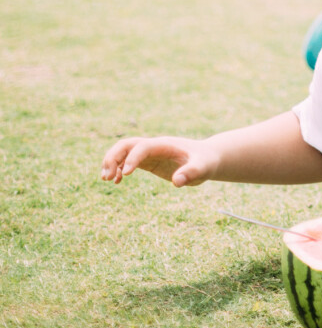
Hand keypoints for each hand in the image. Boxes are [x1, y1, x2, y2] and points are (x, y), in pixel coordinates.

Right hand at [100, 136, 218, 186]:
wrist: (208, 158)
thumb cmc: (207, 162)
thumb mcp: (203, 168)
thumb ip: (191, 173)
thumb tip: (177, 182)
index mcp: (165, 145)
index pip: (142, 147)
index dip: (132, 158)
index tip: (126, 174)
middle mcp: (154, 146)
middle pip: (126, 145)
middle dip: (113, 157)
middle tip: (106, 176)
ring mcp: (150, 153)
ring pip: (124, 152)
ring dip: (112, 163)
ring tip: (106, 179)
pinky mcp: (149, 161)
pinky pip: (128, 161)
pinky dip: (119, 170)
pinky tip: (117, 182)